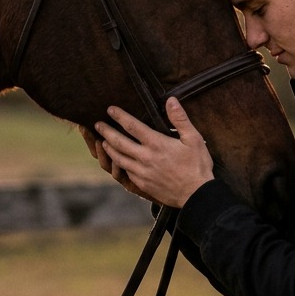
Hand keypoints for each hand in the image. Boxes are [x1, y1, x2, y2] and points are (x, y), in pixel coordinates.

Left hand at [93, 97, 214, 208]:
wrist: (196, 195)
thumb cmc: (197, 165)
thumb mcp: (194, 139)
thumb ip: (180, 119)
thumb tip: (170, 100)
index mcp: (156, 144)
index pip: (132, 126)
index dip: (119, 116)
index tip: (110, 109)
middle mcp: (145, 157)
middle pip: (119, 142)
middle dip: (106, 131)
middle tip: (97, 124)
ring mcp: (142, 172)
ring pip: (119, 158)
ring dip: (108, 149)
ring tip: (102, 142)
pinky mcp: (142, 184)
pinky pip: (126, 172)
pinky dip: (118, 164)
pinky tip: (117, 161)